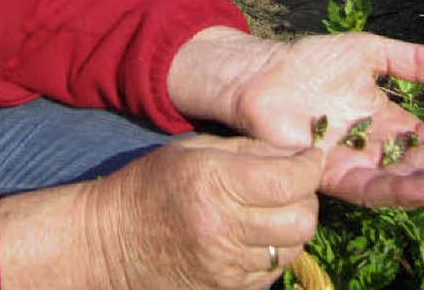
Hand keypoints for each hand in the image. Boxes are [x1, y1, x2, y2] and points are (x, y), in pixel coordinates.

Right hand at [90, 135, 322, 289]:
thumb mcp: (196, 150)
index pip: (288, 181)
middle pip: (301, 219)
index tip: (311, 157)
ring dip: (294, 227)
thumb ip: (247, 149)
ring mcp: (226, 266)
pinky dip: (276, 252)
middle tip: (294, 183)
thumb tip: (295, 150)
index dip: (310, 166)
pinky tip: (258, 234)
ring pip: (294, 249)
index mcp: (215, 183)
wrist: (112, 240)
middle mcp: (224, 227)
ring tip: (276, 209)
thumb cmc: (153, 183)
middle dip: (307, 197)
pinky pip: (273, 273)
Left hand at [226, 31, 423, 208]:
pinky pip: (371, 188)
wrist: (260, 74)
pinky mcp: (331, 173)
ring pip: (405, 183)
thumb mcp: (368, 52)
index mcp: (389, 121)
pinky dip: (400, 190)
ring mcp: (355, 163)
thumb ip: (410, 61)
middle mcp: (376, 148)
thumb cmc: (309, 61)